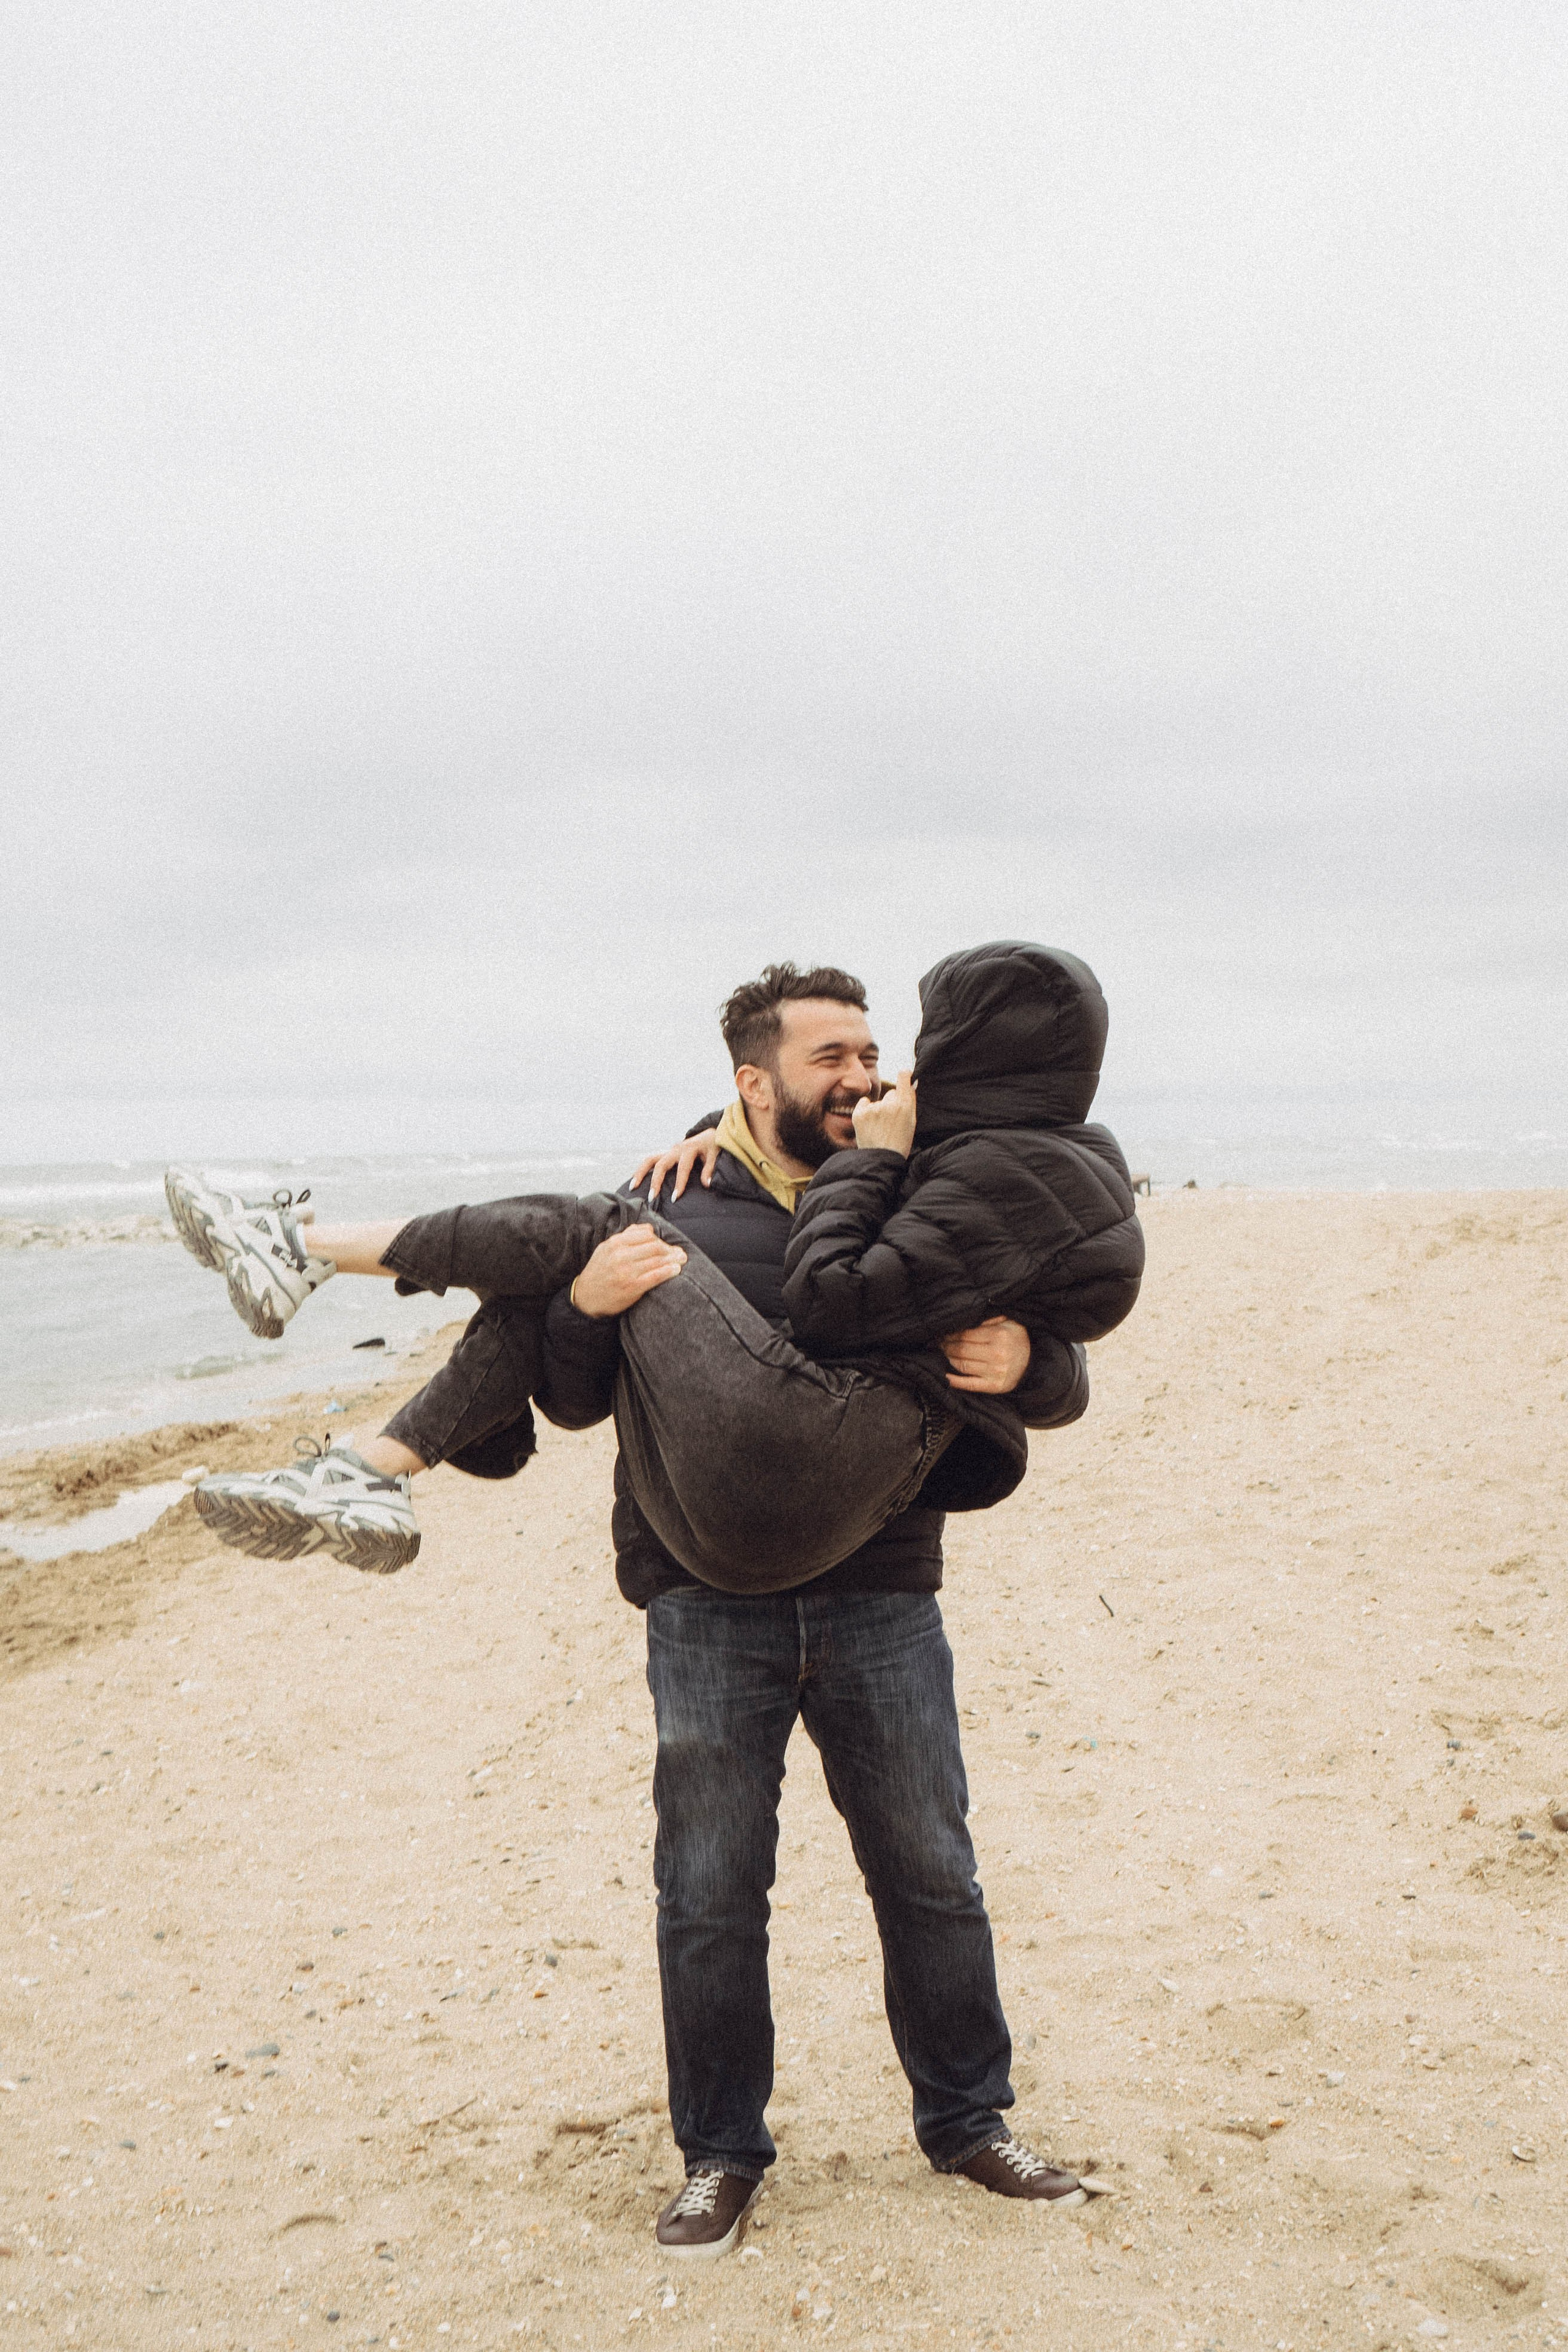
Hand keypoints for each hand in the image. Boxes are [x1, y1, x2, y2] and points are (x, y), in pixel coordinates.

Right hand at [570, 1226, 686, 1317]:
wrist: (586, 1297)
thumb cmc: (600, 1271)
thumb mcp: (606, 1249)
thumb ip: (626, 1236)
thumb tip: (648, 1228)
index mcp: (615, 1243)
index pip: (645, 1234)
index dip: (659, 1239)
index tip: (665, 1245)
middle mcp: (621, 1255)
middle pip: (654, 1247)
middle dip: (669, 1249)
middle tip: (679, 1253)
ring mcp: (627, 1271)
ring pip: (657, 1260)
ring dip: (673, 1259)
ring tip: (681, 1260)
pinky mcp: (633, 1286)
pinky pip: (656, 1276)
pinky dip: (668, 1271)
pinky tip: (676, 1270)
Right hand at [630, 1129, 722, 1201]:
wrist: (708, 1134)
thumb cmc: (712, 1146)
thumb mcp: (715, 1154)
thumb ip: (710, 1168)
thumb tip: (707, 1184)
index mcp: (689, 1149)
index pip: (682, 1168)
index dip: (679, 1183)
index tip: (674, 1198)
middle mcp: (676, 1149)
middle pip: (661, 1164)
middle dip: (655, 1181)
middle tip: (652, 1197)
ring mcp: (668, 1150)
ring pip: (650, 1160)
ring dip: (640, 1173)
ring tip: (632, 1187)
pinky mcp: (665, 1153)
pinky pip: (650, 1160)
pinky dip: (641, 1170)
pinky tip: (635, 1181)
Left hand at [851, 1068, 916, 1156]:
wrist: (881, 1159)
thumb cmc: (899, 1143)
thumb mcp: (912, 1122)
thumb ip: (910, 1101)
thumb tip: (910, 1082)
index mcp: (905, 1105)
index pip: (903, 1077)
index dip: (904, 1074)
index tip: (904, 1074)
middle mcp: (889, 1104)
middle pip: (891, 1093)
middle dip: (891, 1103)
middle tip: (890, 1121)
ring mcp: (873, 1108)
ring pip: (877, 1101)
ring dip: (878, 1110)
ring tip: (879, 1128)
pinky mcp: (859, 1113)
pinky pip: (864, 1103)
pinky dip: (865, 1110)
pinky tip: (870, 1124)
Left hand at [939, 1315, 1031, 1393]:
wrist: (1034, 1361)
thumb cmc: (1017, 1339)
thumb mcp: (1008, 1321)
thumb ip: (988, 1319)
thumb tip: (964, 1320)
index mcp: (999, 1336)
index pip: (966, 1334)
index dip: (951, 1334)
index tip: (943, 1333)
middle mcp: (997, 1354)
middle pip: (962, 1350)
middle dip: (946, 1346)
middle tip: (938, 1343)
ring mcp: (995, 1372)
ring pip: (962, 1365)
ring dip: (948, 1359)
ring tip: (942, 1354)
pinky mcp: (994, 1386)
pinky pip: (970, 1384)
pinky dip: (954, 1381)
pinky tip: (945, 1376)